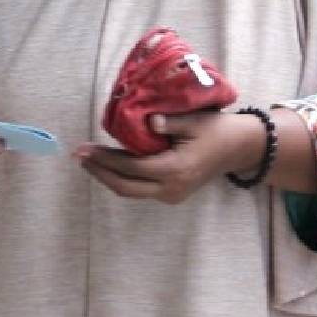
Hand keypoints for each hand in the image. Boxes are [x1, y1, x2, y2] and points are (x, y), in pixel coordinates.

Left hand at [75, 110, 265, 203]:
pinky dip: (121, 178)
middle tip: (78, 156)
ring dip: (107, 176)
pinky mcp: (172, 194)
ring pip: (131, 191)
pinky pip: (140, 189)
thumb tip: (148, 121)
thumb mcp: (194, 121)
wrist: (238, 149)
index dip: (105, 159)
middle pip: (125, 186)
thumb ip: (170, 122)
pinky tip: (108, 164)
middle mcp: (171, 188)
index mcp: (176, 169)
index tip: (84, 149)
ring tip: (87, 160)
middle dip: (99, 172)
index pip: (131, 167)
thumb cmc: (215, 130)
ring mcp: (172, 195)